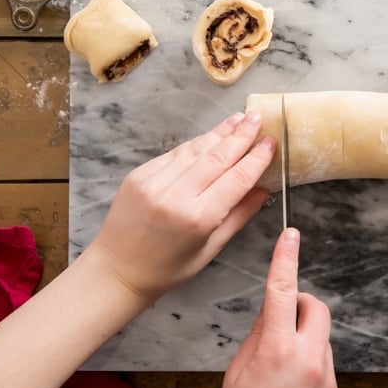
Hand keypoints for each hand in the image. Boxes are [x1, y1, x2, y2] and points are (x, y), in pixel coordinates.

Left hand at [88, 111, 275, 299]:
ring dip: (219, 133)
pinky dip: (196, 144)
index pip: (236, 179)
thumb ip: (239, 216)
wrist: (117, 269)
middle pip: (217, 157)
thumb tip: (264, 190)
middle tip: (258, 118)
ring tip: (238, 119)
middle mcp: (176, 195)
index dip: (256, 158)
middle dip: (240, 136)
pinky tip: (211, 136)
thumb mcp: (211, 249)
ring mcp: (154, 182)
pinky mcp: (139, 174)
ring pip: (195, 150)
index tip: (271, 142)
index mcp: (198, 218)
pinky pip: (175, 154)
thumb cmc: (169, 268)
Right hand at [222, 228, 338, 387]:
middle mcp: (309, 359)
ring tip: (280, 366)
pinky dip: (308, 359)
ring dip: (302, 336)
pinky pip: (324, 358)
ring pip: (320, 334)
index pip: (281, 291)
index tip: (290, 235)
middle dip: (298, 303)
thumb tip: (271, 312)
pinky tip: (291, 381)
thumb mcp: (239, 372)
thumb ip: (257, 336)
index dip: (285, 258)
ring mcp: (326, 375)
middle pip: (314, 306)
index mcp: (277, 350)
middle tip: (279, 321)